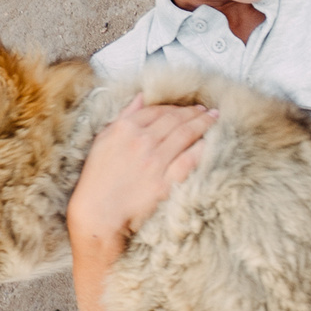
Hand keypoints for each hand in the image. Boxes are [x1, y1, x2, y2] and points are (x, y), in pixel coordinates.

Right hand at [68, 98, 216, 247]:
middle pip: (176, 119)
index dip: (176, 107)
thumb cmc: (98, 178)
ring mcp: (155, 162)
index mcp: (125, 128)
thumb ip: (124, 116)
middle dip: (195, 112)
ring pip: (186, 134)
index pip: (158, 110)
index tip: (187, 108)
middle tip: (208, 111)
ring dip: (203, 124)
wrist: (97, 212)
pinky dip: (201, 149)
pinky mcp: (165, 182)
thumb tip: (141, 97)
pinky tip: (208, 144)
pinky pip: (189, 160)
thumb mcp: (103, 140)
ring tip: (213, 119)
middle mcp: (142, 141)